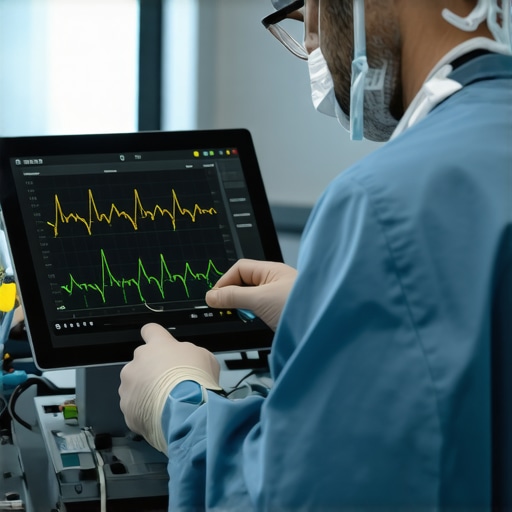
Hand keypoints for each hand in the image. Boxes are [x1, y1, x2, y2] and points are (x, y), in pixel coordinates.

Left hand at [119, 323, 221, 452]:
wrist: (185, 410)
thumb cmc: (195, 381)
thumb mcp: (205, 357)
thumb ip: (190, 353)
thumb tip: (189, 358)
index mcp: (158, 345)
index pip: (150, 330)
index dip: (155, 337)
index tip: (158, 343)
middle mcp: (139, 360)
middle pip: (142, 360)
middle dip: (152, 369)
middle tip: (169, 381)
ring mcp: (129, 383)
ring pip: (134, 383)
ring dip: (146, 389)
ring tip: (165, 400)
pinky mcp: (126, 405)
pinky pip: (133, 404)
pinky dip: (143, 409)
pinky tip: (159, 413)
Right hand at [205, 259, 296, 330]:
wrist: (325, 327)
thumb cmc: (301, 305)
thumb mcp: (260, 299)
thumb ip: (234, 296)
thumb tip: (212, 296)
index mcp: (271, 271)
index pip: (240, 269)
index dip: (225, 281)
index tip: (215, 298)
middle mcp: (276, 282)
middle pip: (245, 284)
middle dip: (235, 296)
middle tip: (229, 309)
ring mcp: (280, 298)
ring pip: (254, 299)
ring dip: (246, 308)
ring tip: (247, 316)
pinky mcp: (283, 313)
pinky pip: (263, 311)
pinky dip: (256, 317)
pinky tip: (258, 323)